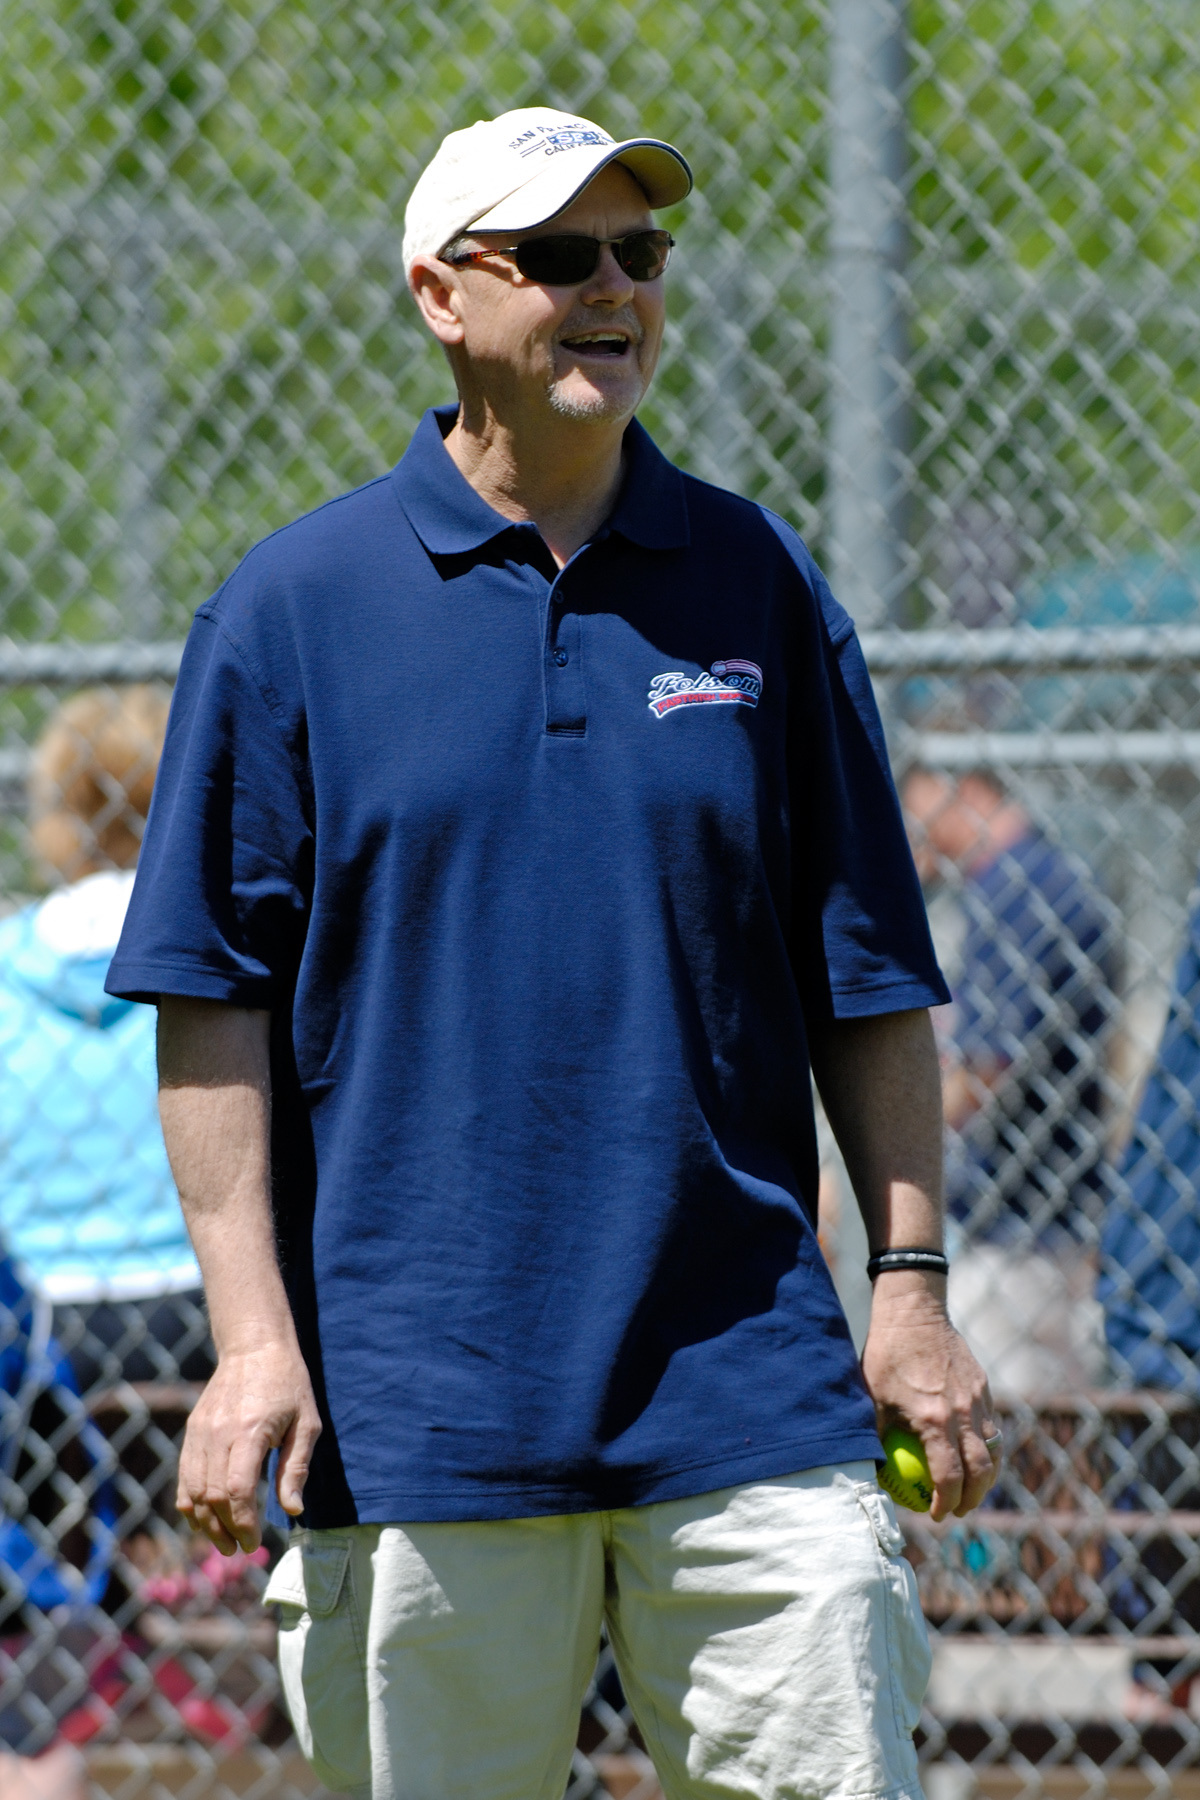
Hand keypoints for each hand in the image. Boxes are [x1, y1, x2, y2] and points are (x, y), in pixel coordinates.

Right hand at [177, 1341, 321, 1553]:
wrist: (254, 1345)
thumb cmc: (288, 1384)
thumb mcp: (306, 1422)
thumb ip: (296, 1468)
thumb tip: (292, 1510)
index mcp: (250, 1431)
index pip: (236, 1490)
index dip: (243, 1523)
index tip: (254, 1542)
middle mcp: (218, 1433)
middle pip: (212, 1496)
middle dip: (224, 1530)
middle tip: (241, 1548)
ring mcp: (200, 1431)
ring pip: (192, 1490)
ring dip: (205, 1523)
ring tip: (223, 1542)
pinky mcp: (192, 1431)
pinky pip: (183, 1476)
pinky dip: (189, 1503)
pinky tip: (203, 1520)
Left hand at [862, 1276, 998, 1520]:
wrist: (914, 1313)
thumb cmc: (885, 1356)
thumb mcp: (873, 1399)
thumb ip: (879, 1437)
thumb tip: (873, 1472)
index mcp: (934, 1420)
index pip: (948, 1478)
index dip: (944, 1503)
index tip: (934, 1515)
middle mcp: (963, 1414)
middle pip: (981, 1472)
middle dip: (973, 1499)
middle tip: (958, 1510)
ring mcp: (978, 1400)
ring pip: (994, 1451)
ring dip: (986, 1477)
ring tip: (972, 1489)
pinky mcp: (985, 1387)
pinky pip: (992, 1427)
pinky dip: (988, 1447)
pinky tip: (974, 1453)